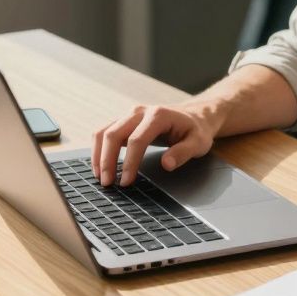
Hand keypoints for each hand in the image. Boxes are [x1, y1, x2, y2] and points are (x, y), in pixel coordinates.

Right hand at [91, 104, 215, 186]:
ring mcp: (130, 115)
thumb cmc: (195, 130)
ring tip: (100, 177)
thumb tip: (166, 164)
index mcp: (158, 115)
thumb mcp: (198, 143)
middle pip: (113, 133)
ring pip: (104, 131)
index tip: (126, 181)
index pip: (137, 140)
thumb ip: (183, 153)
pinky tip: (100, 166)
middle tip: (107, 183)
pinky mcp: (124, 121)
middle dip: (107, 160)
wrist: (193, 115)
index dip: (129, 162)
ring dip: (98, 154)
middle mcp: (140, 112)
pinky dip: (98, 149)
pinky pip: (104, 132)